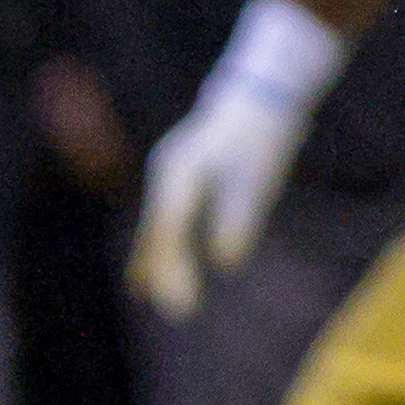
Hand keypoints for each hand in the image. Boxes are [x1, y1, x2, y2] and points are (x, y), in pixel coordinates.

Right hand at [127, 0, 344, 320]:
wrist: (259, 93)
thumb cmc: (261, 135)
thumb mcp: (257, 175)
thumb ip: (239, 217)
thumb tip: (227, 262)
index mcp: (181, 172)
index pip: (170, 229)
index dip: (173, 268)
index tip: (184, 305)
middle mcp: (167, 175)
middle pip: (158, 232)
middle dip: (163, 270)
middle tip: (177, 312)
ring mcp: (168, 176)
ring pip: (155, 226)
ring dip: (152, 259)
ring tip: (142, 291)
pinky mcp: (176, 179)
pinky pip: (162, 219)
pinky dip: (158, 244)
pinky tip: (151, 266)